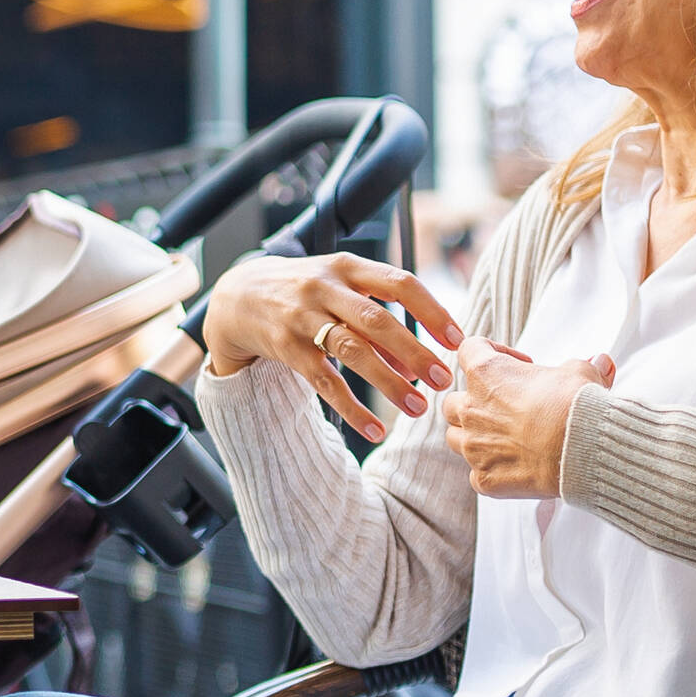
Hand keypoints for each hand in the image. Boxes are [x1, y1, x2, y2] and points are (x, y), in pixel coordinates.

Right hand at [199, 253, 462, 442]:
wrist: (237, 295)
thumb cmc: (305, 292)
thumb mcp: (340, 290)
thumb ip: (378, 321)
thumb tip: (417, 364)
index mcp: (347, 267)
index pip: (400, 283)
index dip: (432, 311)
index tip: (458, 340)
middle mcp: (325, 288)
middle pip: (378, 320)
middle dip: (416, 352)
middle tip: (445, 381)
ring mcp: (302, 317)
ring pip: (352, 351)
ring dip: (389, 382)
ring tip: (418, 408)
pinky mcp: (285, 347)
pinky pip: (324, 382)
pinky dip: (352, 408)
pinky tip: (375, 429)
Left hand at [442, 345, 613, 499]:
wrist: (579, 449)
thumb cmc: (574, 405)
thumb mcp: (582, 374)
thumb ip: (582, 366)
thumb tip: (598, 362)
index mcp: (486, 374)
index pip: (469, 350)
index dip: (492, 352)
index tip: (518, 363)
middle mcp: (470, 409)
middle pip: (453, 401)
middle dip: (474, 401)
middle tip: (506, 407)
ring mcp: (473, 447)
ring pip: (456, 438)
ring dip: (474, 436)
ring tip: (507, 438)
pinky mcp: (484, 478)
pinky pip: (477, 473)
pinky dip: (492, 470)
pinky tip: (517, 467)